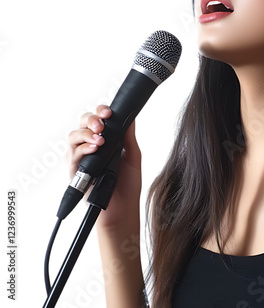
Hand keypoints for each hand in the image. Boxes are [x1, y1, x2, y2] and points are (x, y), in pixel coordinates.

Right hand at [67, 105, 141, 228]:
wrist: (124, 209)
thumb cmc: (128, 185)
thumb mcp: (133, 156)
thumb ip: (129, 137)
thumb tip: (130, 117)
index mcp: (105, 141)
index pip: (97, 120)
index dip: (100, 112)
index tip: (108, 112)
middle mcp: (90, 148)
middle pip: (82, 124)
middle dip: (90, 120)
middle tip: (101, 125)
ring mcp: (81, 159)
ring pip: (73, 137)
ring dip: (86, 134)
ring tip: (100, 140)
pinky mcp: (75, 172)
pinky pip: (72, 156)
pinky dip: (83, 150)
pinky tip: (94, 149)